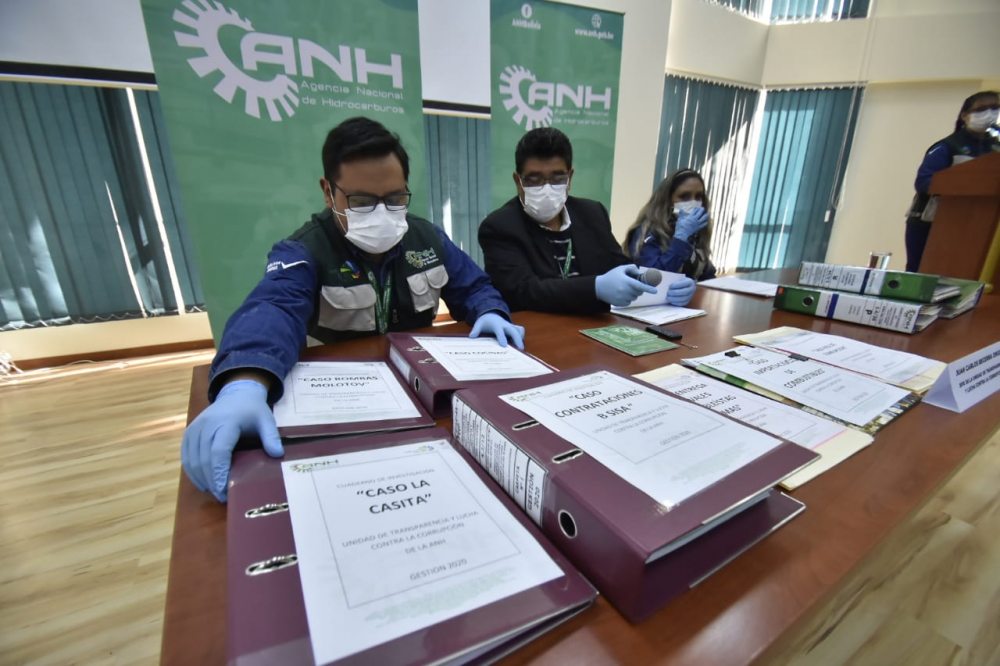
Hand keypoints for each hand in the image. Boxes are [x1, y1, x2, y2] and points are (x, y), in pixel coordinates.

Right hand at [181, 379, 283, 501]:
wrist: (236, 393)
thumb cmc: (252, 410)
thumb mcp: (266, 420)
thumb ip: (271, 437)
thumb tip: (278, 455)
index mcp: (226, 422)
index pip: (218, 451)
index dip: (218, 473)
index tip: (223, 491)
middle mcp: (206, 426)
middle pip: (203, 459)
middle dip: (211, 481)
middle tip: (222, 497)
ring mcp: (195, 429)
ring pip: (191, 460)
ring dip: (201, 479)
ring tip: (214, 492)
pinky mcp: (188, 433)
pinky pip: (186, 456)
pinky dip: (192, 472)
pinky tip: (203, 482)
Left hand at [470, 312, 524, 349]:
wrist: (491, 314)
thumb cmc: (485, 321)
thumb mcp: (479, 324)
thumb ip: (476, 330)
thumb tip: (471, 337)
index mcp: (496, 324)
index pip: (500, 331)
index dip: (502, 337)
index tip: (504, 345)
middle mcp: (505, 325)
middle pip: (513, 331)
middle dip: (517, 340)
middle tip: (520, 350)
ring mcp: (510, 326)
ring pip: (518, 331)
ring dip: (520, 339)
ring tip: (521, 350)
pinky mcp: (514, 328)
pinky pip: (520, 330)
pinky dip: (521, 337)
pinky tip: (519, 345)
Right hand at [595, 264, 656, 306]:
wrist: (598, 287)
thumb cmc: (611, 276)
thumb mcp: (620, 269)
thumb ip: (631, 268)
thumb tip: (640, 273)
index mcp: (627, 282)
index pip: (640, 286)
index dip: (649, 289)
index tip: (655, 291)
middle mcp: (625, 291)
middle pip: (639, 292)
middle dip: (638, 289)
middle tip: (632, 284)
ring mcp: (622, 298)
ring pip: (634, 298)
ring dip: (632, 294)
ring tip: (623, 289)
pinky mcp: (620, 304)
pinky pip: (629, 302)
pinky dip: (627, 298)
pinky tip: (620, 294)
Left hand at [666, 277, 695, 305]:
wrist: (685, 286)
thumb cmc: (680, 281)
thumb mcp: (678, 279)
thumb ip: (674, 281)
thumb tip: (667, 286)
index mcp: (690, 282)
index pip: (684, 283)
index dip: (676, 285)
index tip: (670, 286)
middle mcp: (692, 289)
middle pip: (683, 292)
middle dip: (674, 293)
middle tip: (668, 292)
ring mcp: (690, 296)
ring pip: (682, 299)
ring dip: (674, 299)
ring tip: (667, 297)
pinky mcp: (687, 301)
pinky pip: (681, 303)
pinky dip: (675, 302)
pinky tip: (670, 301)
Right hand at [674, 206, 707, 241]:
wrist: (682, 234)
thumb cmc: (680, 227)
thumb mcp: (680, 219)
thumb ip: (681, 214)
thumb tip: (681, 209)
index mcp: (691, 217)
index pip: (695, 210)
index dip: (696, 208)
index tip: (696, 207)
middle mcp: (695, 219)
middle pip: (701, 212)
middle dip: (702, 209)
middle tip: (702, 208)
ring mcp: (697, 224)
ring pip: (704, 218)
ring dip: (705, 215)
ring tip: (706, 214)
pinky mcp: (698, 228)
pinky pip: (704, 224)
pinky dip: (705, 222)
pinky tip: (705, 221)